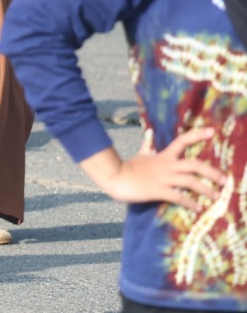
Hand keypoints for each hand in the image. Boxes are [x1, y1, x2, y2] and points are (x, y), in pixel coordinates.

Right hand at [81, 129, 224, 212]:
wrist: (116, 178)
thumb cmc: (128, 167)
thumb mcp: (140, 154)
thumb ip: (148, 145)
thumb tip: (150, 132)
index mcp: (163, 155)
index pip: (182, 141)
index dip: (197, 135)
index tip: (211, 131)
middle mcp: (167, 165)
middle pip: (194, 165)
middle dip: (211, 172)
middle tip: (223, 180)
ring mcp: (163, 178)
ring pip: (190, 182)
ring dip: (206, 189)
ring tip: (216, 196)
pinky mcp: (159, 191)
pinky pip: (179, 197)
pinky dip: (190, 203)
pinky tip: (198, 208)